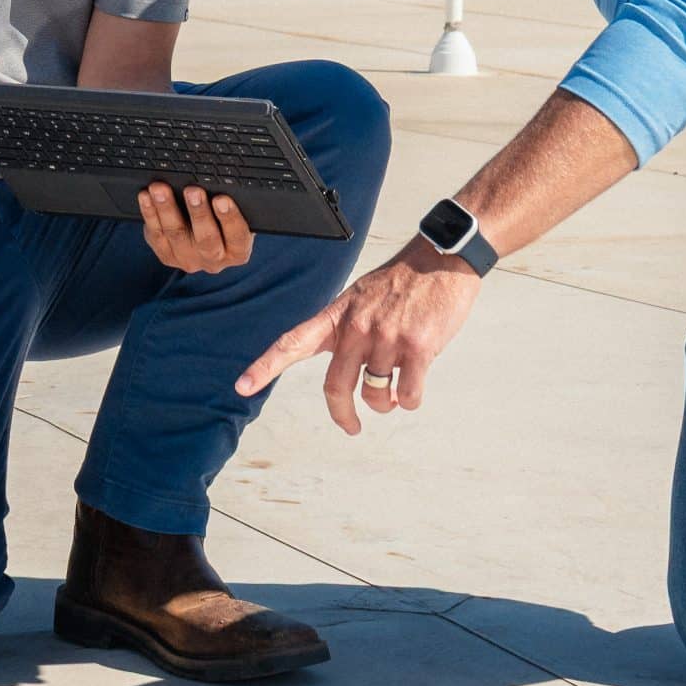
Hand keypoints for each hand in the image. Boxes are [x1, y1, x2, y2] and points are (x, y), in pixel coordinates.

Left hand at [138, 183, 252, 272]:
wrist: (205, 232)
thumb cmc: (225, 219)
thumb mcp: (237, 213)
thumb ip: (232, 203)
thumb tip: (223, 179)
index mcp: (237, 251)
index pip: (237, 237)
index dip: (230, 218)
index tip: (222, 199)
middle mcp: (214, 260)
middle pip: (206, 239)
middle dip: (198, 213)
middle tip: (193, 191)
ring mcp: (188, 260)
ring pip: (176, 235)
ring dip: (167, 209)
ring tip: (160, 189)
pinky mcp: (167, 256)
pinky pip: (155, 235)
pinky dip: (149, 213)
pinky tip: (146, 196)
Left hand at [236, 239, 481, 434]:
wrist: (443, 258)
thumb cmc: (403, 283)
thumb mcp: (361, 298)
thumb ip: (349, 333)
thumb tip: (360, 383)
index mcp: (338, 315)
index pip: (292, 342)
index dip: (265, 366)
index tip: (242, 386)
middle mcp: (357, 327)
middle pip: (335, 387)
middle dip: (343, 416)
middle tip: (351, 427)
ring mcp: (387, 337)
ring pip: (376, 395)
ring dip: (385, 403)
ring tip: (395, 394)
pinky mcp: (418, 346)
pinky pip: (407, 394)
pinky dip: (409, 400)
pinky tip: (413, 389)